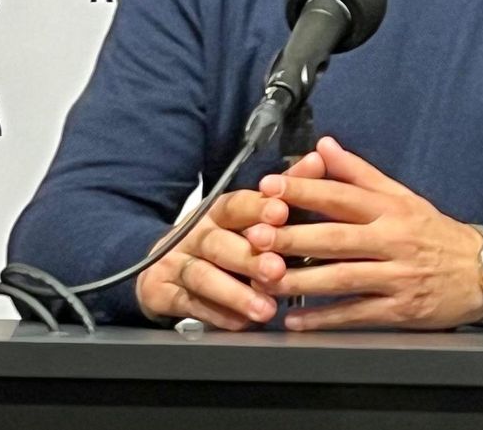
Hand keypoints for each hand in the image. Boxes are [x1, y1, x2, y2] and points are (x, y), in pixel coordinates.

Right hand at [136, 150, 326, 329]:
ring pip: (203, 277)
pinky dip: (217, 315)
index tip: (281, 212)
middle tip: (277, 270)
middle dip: (248, 257)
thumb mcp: (252, 213)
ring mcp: (177, 263)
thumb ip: (286, 188)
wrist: (164, 265)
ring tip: (265, 309)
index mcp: (219, 211)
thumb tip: (319, 158)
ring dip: (235, 293)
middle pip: (219, 242)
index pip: (237, 204)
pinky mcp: (163, 292)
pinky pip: (189, 304)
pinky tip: (241, 323)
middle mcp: (196, 234)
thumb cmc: (224, 237)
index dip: (257, 207)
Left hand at [245, 136, 482, 330]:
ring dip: (301, 281)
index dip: (303, 192)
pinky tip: (296, 320)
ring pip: (342, 278)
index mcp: (391, 209)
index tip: (270, 189)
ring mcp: (397, 277)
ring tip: (266, 280)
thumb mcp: (402, 196)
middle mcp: (393, 240)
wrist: (482, 273)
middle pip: (336, 238)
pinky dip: (324, 319)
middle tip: (257, 237)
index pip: (341, 196)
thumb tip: (324, 146)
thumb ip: (359, 173)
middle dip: (293, 238)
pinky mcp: (400, 310)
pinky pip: (356, 315)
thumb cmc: (434, 233)